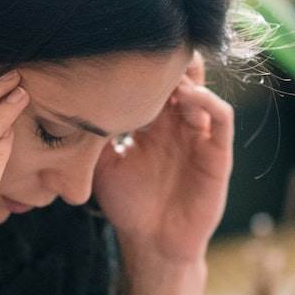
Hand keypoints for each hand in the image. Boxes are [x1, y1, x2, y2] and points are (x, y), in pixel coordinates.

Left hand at [93, 53, 233, 264]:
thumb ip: (95, 136)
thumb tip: (72, 103)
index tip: (125, 53)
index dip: (143, 67)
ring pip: (203, 91)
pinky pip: (222, 118)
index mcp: (152, 124)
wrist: (151, 243)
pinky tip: (189, 97)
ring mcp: (199, 137)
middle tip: (151, 51)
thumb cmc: (129, 205)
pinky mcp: (217, 153)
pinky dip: (209, 101)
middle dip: (169, 63)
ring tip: (168, 76)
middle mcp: (178, 125)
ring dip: (188, 78)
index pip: (154, 84)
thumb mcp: (103, 165)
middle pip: (182, 78)